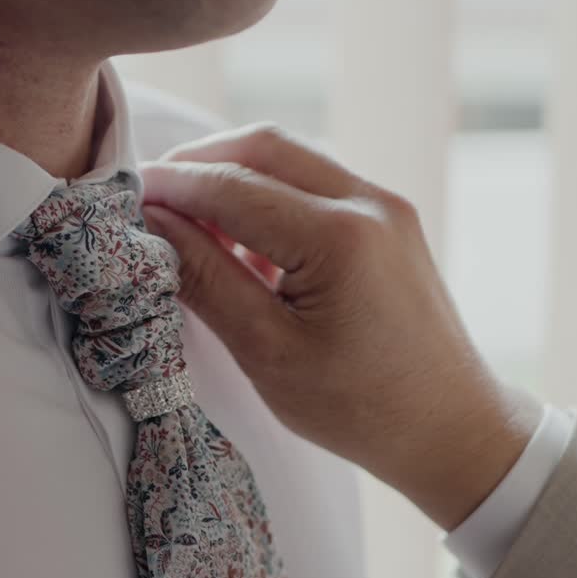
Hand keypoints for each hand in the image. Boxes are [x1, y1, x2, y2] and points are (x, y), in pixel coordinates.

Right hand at [141, 124, 540, 529]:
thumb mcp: (268, 352)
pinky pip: (318, 186)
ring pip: (291, 160)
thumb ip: (207, 279)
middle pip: (263, 147)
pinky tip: (243, 244)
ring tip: (191, 226)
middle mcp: (370, 204)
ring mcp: (387, 208)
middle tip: (151, 197)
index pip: (232, 187)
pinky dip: (271, 198)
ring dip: (235, 179)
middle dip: (200, 164)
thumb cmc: (361, 409)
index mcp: (340, 237)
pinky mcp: (391, 222)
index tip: (125, 197)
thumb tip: (154, 226)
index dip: (171, 187)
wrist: (451, 430)